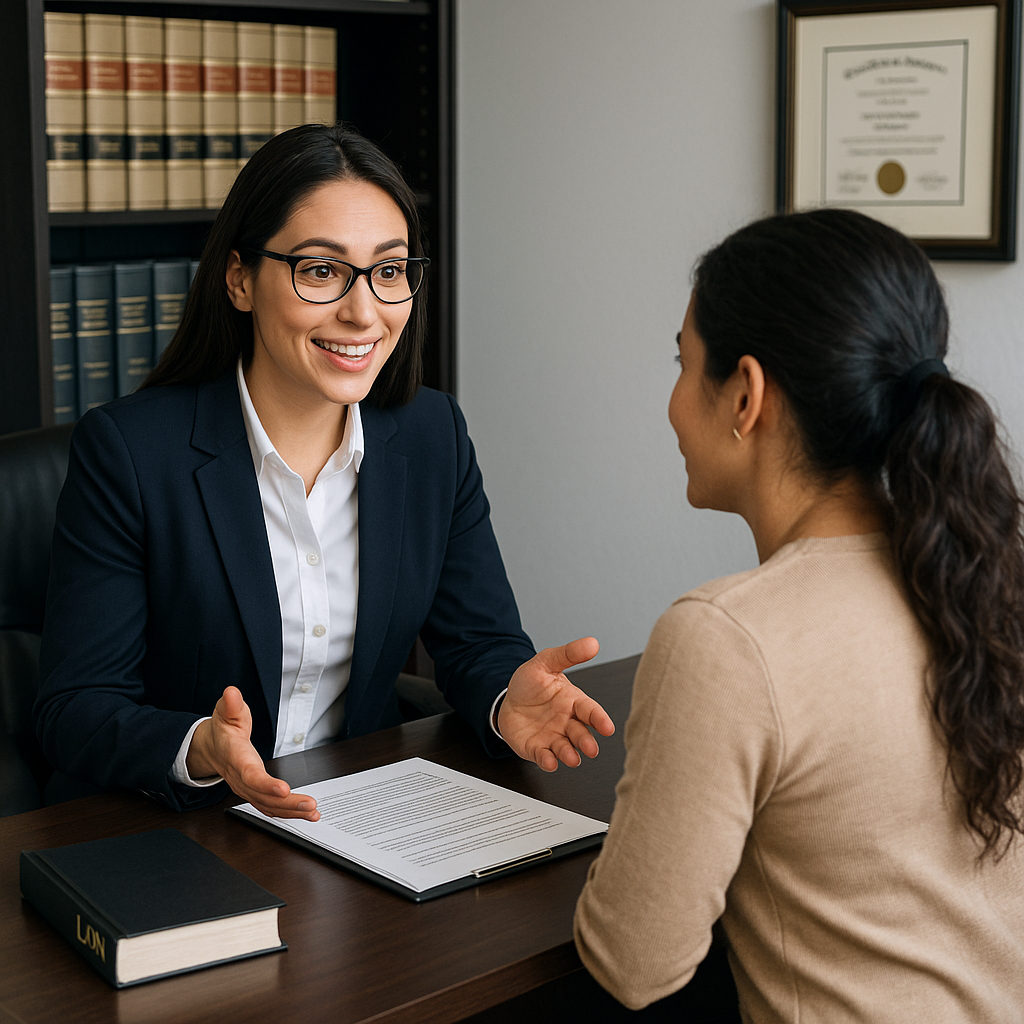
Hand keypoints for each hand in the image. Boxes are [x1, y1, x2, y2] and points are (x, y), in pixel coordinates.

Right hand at [187, 686, 319, 820]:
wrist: (211, 748)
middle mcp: (241, 779)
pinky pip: (271, 808)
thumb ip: (231, 705)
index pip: (250, 775)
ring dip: (292, 812)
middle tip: (311, 806)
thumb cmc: (222, 730)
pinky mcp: (254, 794)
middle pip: (263, 797)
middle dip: (288, 803)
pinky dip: (289, 813)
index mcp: (236, 759)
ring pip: (269, 806)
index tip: (284, 789)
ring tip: (314, 813)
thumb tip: (232, 692)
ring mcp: (247, 789)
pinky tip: (307, 814)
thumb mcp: (226, 712)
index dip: (266, 784)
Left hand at [498, 637, 614, 771]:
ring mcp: (553, 737)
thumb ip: (568, 654)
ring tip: (571, 757)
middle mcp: (567, 722)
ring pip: (565, 749)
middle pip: (581, 734)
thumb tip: (592, 643)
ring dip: (569, 754)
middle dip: (586, 742)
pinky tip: (549, 761)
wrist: (508, 698)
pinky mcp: (537, 749)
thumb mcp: (546, 662)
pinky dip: (548, 761)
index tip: (607, 727)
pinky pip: (544, 756)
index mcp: (573, 702)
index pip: (590, 711)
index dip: (599, 719)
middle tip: (590, 748)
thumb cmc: (531, 683)